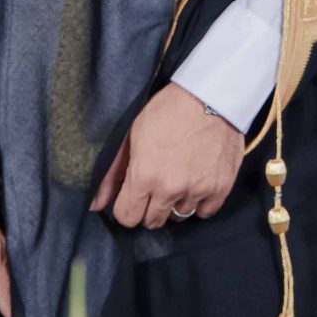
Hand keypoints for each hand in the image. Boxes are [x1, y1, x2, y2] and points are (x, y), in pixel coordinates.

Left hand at [91, 86, 244, 230]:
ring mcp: (197, 189)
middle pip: (152, 221)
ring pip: (179, 215)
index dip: (127, 206)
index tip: (133, 194)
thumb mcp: (131, 134)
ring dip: (176, 201)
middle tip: (157, 182)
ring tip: (179, 176)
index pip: (127, 217)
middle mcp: (170, 188)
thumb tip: (95, 205)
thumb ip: (111, 172)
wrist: (210, 95)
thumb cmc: (167, 110)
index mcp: (144, 175)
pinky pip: (205, 212)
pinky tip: (197, 181)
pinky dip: (200, 201)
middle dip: (150, 205)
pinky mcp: (221, 187)